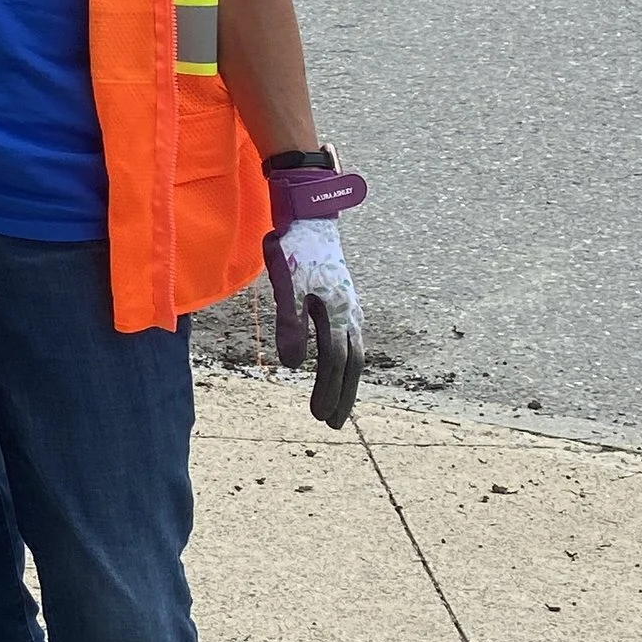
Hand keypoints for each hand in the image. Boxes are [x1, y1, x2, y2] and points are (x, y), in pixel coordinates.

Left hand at [263, 160, 366, 426]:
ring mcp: (350, 307)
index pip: (334, 362)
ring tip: (338, 405)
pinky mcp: (344, 300)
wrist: (309, 217)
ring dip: (346, 381)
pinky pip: (352, 339)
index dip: (327, 390)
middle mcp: (350, 313)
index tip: (317, 416)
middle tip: (333, 424)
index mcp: (337, 312)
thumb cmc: (294, 249)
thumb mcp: (286, 284)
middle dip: (342, 396)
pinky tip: (339, 367)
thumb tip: (291, 365)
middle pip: (351, 364)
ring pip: (355, 353)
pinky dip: (347, 360)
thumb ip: (290, 323)